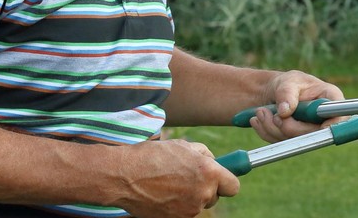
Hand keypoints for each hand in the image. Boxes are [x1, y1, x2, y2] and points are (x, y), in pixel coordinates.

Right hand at [111, 139, 239, 216]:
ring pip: (198, 205)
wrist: (124, 176)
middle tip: (187, 177)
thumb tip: (214, 162)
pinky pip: (184, 212)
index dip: (227, 181)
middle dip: (205, 188)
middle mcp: (202, 194)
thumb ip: (204, 155)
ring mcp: (189, 210)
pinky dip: (177, 205)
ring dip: (190, 196)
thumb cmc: (152, 157)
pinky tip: (163, 194)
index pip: (233, 187)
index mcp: (209, 173)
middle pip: (214, 197)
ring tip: (170, 183)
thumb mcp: (183, 146)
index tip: (220, 179)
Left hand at [248, 70, 343, 141]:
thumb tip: (285, 111)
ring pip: (295, 141)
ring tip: (261, 112)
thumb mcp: (288, 82)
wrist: (274, 93)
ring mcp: (311, 131)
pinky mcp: (297, 140)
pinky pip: (281, 144)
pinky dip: (267, 132)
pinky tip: (260, 119)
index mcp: (330, 99)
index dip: (332, 125)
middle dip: (289, 127)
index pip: (340, 115)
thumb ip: (287, 93)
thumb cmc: (288, 83)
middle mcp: (325, 118)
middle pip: (314, 133)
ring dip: (273, 128)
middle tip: (271, 114)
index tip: (321, 128)